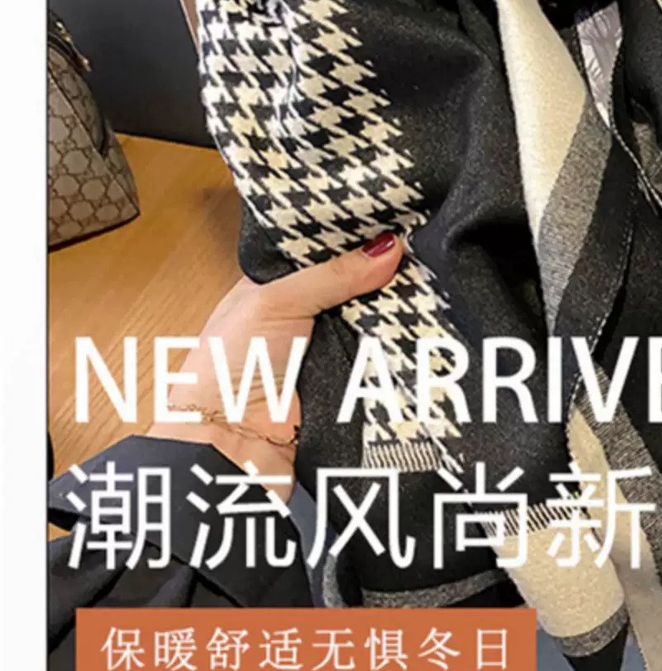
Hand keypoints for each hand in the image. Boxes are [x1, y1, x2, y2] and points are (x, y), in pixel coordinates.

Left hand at [146, 232, 404, 486]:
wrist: (230, 442)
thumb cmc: (225, 368)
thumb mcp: (274, 301)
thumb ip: (331, 273)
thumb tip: (386, 248)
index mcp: (276, 288)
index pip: (326, 257)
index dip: (357, 245)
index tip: (395, 228)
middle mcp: (303, 319)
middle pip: (356, 291)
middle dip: (382, 281)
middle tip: (417, 259)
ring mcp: (327, 354)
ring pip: (373, 327)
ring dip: (392, 318)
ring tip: (426, 292)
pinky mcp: (346, 387)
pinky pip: (381, 365)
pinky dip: (396, 354)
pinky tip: (419, 335)